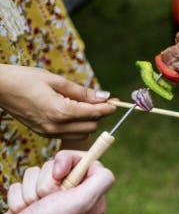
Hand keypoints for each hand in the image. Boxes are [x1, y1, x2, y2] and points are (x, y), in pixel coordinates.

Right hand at [0, 65, 115, 138]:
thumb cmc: (25, 79)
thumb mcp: (56, 80)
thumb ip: (82, 92)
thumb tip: (104, 97)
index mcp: (60, 111)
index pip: (94, 114)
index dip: (108, 107)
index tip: (116, 101)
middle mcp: (56, 126)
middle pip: (92, 125)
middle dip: (99, 113)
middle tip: (100, 100)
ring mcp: (49, 132)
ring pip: (82, 133)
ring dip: (89, 121)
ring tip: (84, 104)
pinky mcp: (44, 133)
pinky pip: (69, 134)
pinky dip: (77, 125)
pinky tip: (72, 111)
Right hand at [0, 151, 113, 213]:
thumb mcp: (83, 202)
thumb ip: (101, 181)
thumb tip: (98, 165)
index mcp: (92, 199)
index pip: (87, 164)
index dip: (70, 161)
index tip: (59, 172)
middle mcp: (73, 199)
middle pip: (58, 166)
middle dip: (47, 181)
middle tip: (47, 199)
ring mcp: (50, 201)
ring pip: (37, 174)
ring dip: (31, 190)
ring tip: (33, 209)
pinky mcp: (30, 203)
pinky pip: (21, 184)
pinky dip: (19, 197)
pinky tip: (22, 213)